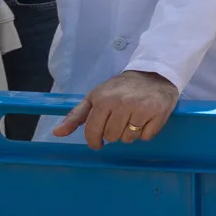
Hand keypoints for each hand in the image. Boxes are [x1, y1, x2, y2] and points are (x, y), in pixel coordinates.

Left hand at [52, 70, 179, 149]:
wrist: (154, 73)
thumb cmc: (121, 88)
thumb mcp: (95, 97)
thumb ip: (76, 116)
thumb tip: (57, 133)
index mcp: (103, 99)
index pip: (93, 131)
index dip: (94, 141)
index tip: (98, 142)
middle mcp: (122, 104)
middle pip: (112, 137)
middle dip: (114, 132)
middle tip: (120, 120)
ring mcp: (142, 109)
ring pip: (129, 139)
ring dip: (130, 133)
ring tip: (133, 118)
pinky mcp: (159, 113)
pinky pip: (146, 137)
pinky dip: (145, 132)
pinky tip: (146, 119)